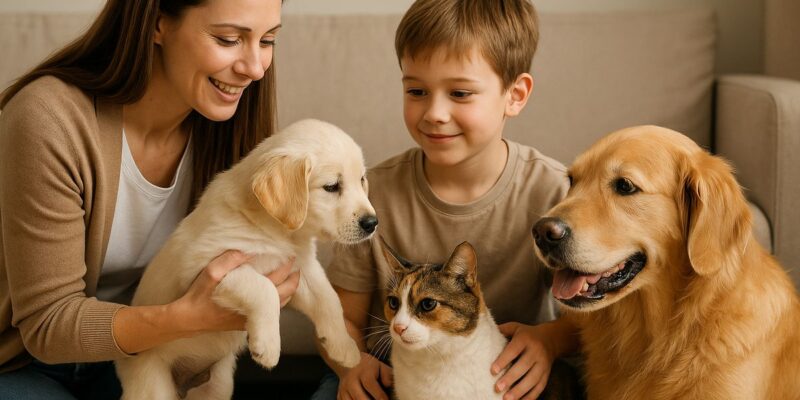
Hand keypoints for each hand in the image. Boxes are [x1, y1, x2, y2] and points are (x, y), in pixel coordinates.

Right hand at [170, 250, 298, 333]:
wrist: (189, 320)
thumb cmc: (200, 296)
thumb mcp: (211, 273)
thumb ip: (230, 260)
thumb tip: (249, 250)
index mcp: (251, 297)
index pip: (277, 281)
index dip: (286, 268)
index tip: (291, 256)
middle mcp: (256, 311)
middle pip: (285, 295)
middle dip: (293, 280)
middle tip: (297, 267)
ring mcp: (252, 319)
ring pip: (280, 306)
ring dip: (288, 292)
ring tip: (291, 278)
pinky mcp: (247, 324)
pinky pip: (270, 313)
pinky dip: (278, 302)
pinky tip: (275, 292)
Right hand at [337, 352, 392, 399]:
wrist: (348, 362)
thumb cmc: (369, 366)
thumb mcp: (380, 366)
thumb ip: (387, 375)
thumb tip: (389, 386)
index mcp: (363, 372)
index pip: (370, 384)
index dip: (379, 395)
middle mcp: (351, 381)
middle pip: (360, 398)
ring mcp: (344, 389)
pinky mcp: (340, 396)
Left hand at [491, 322, 554, 399]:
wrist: (551, 339)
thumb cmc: (526, 334)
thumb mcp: (515, 327)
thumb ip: (501, 330)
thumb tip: (481, 334)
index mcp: (525, 339)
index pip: (514, 350)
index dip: (503, 360)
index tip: (493, 371)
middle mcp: (536, 351)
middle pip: (524, 366)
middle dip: (510, 378)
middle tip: (497, 388)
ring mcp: (543, 364)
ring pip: (533, 379)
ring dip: (520, 390)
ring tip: (507, 398)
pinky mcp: (546, 374)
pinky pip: (540, 387)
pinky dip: (530, 397)